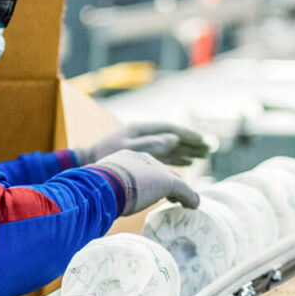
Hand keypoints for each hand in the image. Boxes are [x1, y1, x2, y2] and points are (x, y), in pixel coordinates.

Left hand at [74, 122, 209, 167]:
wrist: (84, 166)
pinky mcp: (139, 156)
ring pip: (170, 146)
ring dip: (187, 150)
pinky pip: (162, 156)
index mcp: (140, 129)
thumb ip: (152, 144)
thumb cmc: (104, 157)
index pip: (170, 129)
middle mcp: (143, 135)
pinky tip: (187, 162)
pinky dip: (176, 158)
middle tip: (210, 148)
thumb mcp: (129, 149)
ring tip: (204, 155)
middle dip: (191, 142)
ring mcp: (141, 145)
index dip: (188, 134)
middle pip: (173, 137)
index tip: (203, 140)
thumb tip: (175, 139)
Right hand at [91, 149, 199, 215]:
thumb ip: (104, 193)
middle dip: (169, 182)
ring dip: (181, 191)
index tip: (152, 192)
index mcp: (125, 159)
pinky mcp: (167, 181)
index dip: (150, 180)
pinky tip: (193, 206)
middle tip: (174, 197)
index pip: (144, 167)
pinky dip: (190, 198)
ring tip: (186, 202)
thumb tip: (94, 211)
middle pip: (162, 171)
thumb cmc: (92, 191)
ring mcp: (155, 169)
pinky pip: (183, 189)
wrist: (99, 187)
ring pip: (174, 179)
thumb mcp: (100, 189)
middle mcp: (142, 159)